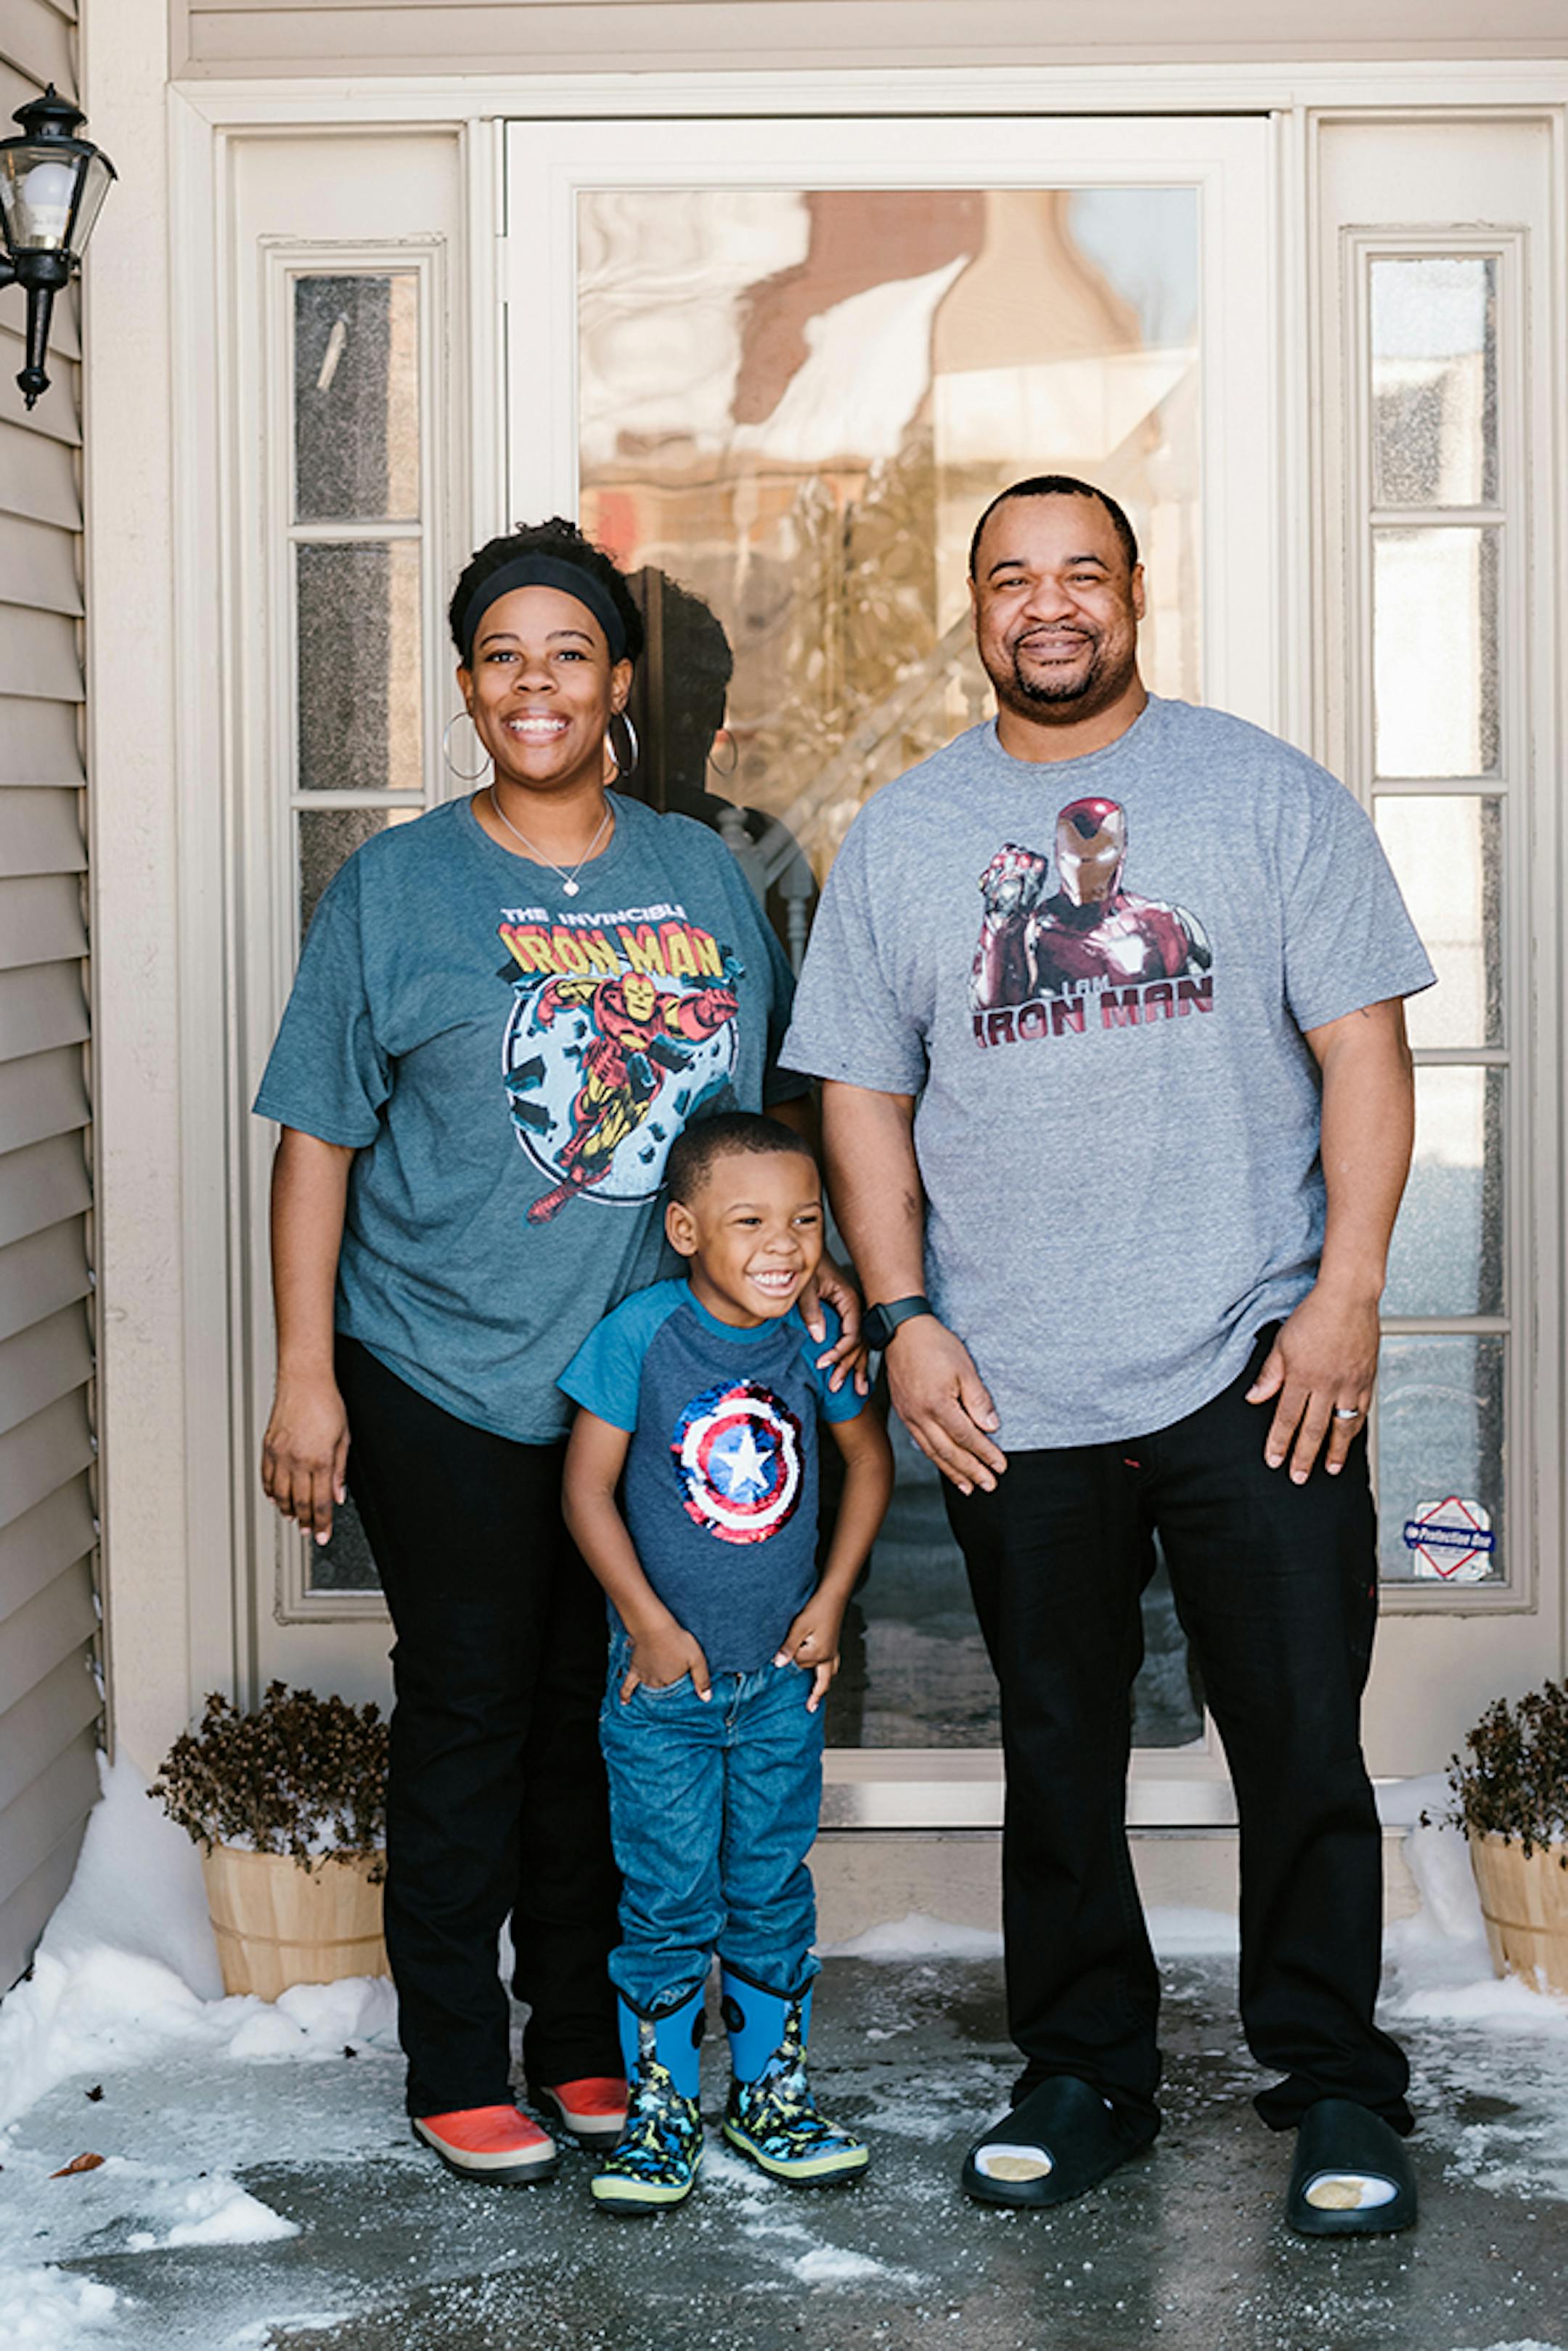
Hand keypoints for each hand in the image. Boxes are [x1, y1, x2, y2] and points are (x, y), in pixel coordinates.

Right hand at [261, 1375, 348, 1542]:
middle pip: (300, 1502)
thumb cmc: (326, 1403)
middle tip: (309, 1532)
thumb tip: (339, 1494)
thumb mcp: (344, 1438)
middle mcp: (297, 1461)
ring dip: (287, 1510)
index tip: (323, 1535)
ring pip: (281, 1494)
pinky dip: (271, 1491)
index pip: (321, 1502)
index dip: (323, 1523)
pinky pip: (267, 1477)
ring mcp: (280, 1455)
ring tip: (293, 1519)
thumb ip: (340, 1470)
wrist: (303, 1381)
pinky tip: (276, 1498)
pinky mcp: (268, 1447)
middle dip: (306, 1521)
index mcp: (320, 1460)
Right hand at [621, 1621, 711, 1702]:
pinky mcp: (634, 1669)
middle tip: (671, 1687)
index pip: (677, 1693)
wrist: (653, 1627)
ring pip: (649, 1689)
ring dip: (652, 1694)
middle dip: (667, 1692)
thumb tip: (707, 1699)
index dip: (681, 1691)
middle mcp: (657, 1683)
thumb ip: (702, 1679)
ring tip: (655, 1696)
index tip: (684, 1691)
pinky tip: (625, 1702)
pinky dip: (625, 1695)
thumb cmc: (676, 1640)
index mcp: (672, 1682)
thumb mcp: (697, 1659)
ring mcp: (645, 1677)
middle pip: (663, 1691)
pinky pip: (627, 1686)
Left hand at [774, 1594, 847, 1711]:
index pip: (796, 1662)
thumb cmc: (816, 1608)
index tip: (781, 1648)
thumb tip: (778, 1665)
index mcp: (818, 1653)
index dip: (788, 1654)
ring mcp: (833, 1652)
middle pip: (808, 1669)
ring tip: (814, 1703)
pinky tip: (827, 1675)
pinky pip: (832, 1667)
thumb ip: (788, 1646)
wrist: (834, 1595)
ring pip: (826, 1676)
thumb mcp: (799, 1626)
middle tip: (805, 1702)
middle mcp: (828, 1656)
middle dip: (800, 1668)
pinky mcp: (834, 1647)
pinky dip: (828, 1675)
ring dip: (820, 1687)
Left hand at [798, 1252, 867, 1394]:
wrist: (811, 1251)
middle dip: (848, 1366)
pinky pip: (856, 1341)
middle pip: (859, 1344)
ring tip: (858, 1390)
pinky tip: (860, 1376)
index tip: (822, 1364)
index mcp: (850, 1301)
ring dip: (857, 1368)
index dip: (838, 1352)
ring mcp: (854, 1314)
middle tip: (835, 1385)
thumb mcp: (807, 1286)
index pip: (851, 1335)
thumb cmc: (810, 1265)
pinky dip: (858, 1359)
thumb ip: (811, 1309)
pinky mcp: (847, 1317)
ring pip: (861, 1346)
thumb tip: (818, 1337)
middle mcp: (856, 1309)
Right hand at [884, 1317, 1005, 1495]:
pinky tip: (944, 1465)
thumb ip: (978, 1400)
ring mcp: (909, 1416)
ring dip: (953, 1472)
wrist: (902, 1331)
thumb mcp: (965, 1368)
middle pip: (949, 1452)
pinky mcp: (903, 1413)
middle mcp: (920, 1415)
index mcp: (937, 1404)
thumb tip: (991, 1427)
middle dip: (971, 1471)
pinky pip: (921, 1443)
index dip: (985, 1454)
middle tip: (989, 1486)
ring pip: (933, 1452)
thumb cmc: (935, 1345)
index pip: (967, 1437)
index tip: (1001, 1466)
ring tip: (969, 1487)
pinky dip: (935, 1458)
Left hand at [1246, 1286, 1379, 1482]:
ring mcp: (1350, 1384)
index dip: (1279, 1443)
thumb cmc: (1314, 1314)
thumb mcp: (1282, 1342)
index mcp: (1301, 1376)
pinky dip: (1354, 1429)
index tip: (1274, 1461)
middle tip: (1298, 1476)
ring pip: (1341, 1426)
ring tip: (1329, 1468)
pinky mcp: (1366, 1379)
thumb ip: (1269, 1374)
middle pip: (1313, 1430)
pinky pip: (1361, 1411)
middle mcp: (1327, 1385)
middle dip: (1303, 1456)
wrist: (1349, 1296)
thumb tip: (1254, 1398)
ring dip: (1334, 1451)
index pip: (1286, 1419)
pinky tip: (1350, 1439)